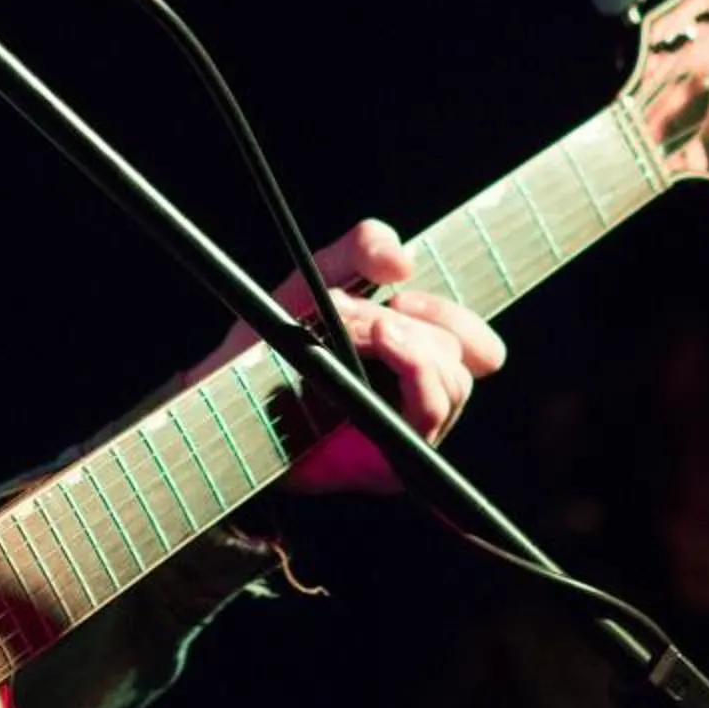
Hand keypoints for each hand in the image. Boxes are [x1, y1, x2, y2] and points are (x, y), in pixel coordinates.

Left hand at [191, 217, 504, 494]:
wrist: (228, 382)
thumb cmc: (276, 334)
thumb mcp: (322, 273)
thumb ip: (364, 246)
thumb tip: (405, 260)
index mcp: (417, 359)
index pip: (480, 347)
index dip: (453, 314)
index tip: (401, 293)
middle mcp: (419, 398)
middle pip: (465, 355)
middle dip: (408, 320)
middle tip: (350, 312)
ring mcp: (407, 432)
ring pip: (452, 379)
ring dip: (402, 339)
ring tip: (345, 326)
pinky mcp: (390, 461)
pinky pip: (430, 413)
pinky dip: (413, 369)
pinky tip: (378, 342)